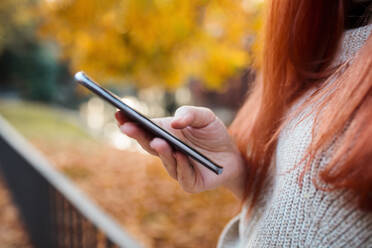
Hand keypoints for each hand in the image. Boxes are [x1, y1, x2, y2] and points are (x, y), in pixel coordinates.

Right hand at [115, 106, 245, 198]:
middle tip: (128, 126)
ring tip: (158, 141)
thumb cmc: (214, 134)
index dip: (130, 122)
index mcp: (166, 134)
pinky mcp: (190, 182)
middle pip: (148, 145)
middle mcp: (167, 152)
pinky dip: (182, 165)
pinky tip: (180, 155)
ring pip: (165, 160)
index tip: (118, 112)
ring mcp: (176, 168)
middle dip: (137, 135)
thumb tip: (175, 122)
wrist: (233, 155)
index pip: (144, 129)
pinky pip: (183, 175)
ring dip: (161, 151)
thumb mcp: (205, 116)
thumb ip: (190, 113)